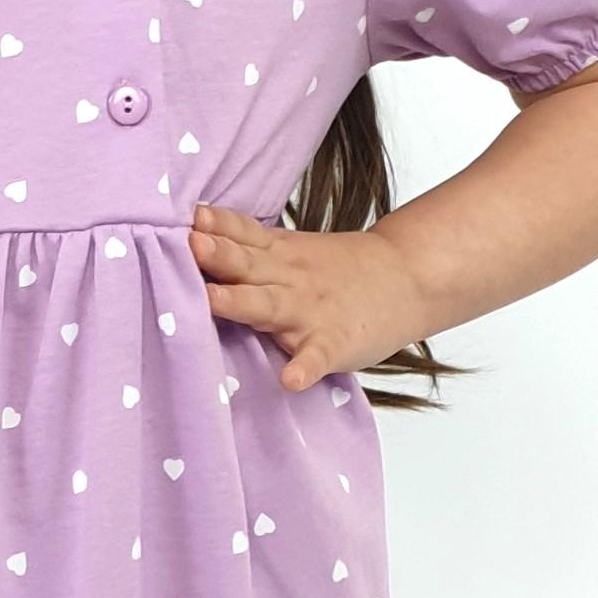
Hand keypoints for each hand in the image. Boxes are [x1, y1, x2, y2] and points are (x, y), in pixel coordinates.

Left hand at [185, 205, 432, 392]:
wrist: (407, 278)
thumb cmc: (337, 270)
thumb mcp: (293, 248)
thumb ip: (248, 247)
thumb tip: (194, 234)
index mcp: (277, 254)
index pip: (243, 235)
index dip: (217, 226)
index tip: (190, 217)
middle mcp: (287, 279)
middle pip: (247, 265)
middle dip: (218, 255)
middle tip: (191, 245)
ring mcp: (310, 312)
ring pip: (269, 306)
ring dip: (240, 302)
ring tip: (212, 300)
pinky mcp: (334, 343)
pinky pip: (316, 357)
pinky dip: (304, 368)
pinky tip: (290, 380)